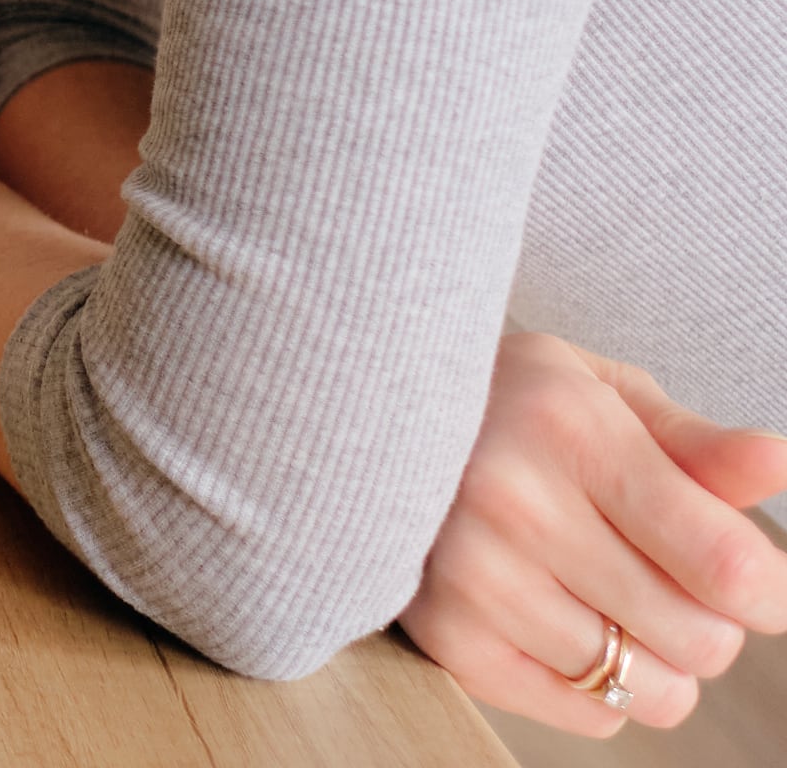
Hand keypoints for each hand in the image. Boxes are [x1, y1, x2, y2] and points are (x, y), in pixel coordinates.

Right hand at [400, 332, 786, 734]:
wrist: (359, 422)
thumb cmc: (506, 405)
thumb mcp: (599, 392)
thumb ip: (696, 443)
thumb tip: (775, 462)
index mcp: (569, 428)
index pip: (726, 565)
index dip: (766, 590)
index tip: (750, 577)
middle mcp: (515, 504)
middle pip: (700, 639)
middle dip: (712, 622)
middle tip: (670, 580)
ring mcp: (473, 577)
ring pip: (646, 686)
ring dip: (656, 657)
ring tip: (614, 602)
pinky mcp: (445, 634)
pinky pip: (587, 712)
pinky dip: (602, 687)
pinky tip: (570, 625)